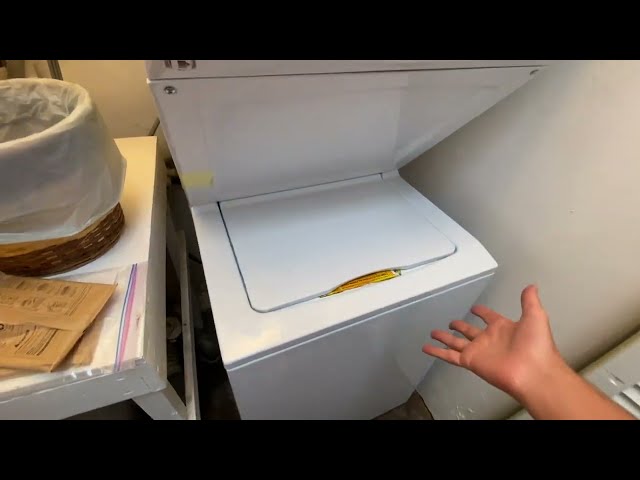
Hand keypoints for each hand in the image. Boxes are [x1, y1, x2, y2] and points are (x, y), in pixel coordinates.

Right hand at [422, 285, 564, 399]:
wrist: (533, 372)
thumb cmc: (536, 346)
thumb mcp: (535, 316)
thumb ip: (529, 301)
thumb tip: (531, 286)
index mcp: (503, 328)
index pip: (489, 317)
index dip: (482, 312)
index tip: (475, 308)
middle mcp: (489, 339)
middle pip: (470, 331)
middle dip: (461, 326)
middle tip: (451, 322)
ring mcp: (478, 351)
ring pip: (456, 342)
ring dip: (445, 338)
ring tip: (433, 332)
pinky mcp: (470, 361)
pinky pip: (450, 356)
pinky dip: (437, 352)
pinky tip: (426, 348)